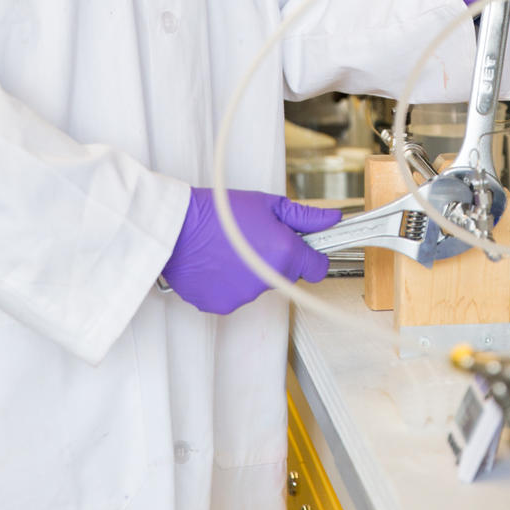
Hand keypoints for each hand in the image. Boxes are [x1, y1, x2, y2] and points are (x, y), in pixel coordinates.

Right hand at [162, 188, 340, 314]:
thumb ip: (305, 217)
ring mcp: (244, 297)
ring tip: (229, 248)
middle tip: (255, 238)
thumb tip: (332, 219)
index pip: (318, 269)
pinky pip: (234, 295)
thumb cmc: (219, 212)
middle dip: (277, 259)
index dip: (312, 256)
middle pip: (286, 275)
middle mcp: (268, 281)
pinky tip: (216, 263)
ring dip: (251, 271)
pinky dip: (228, 282)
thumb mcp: (267, 204)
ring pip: (259, 286)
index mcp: (285, 254)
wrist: (176, 227)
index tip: (304, 248)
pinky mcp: (221, 305)